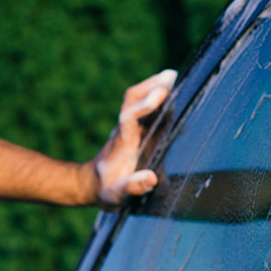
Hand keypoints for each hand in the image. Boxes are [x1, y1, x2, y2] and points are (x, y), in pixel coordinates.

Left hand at [90, 69, 176, 206]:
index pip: (130, 116)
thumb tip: (151, 178)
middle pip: (132, 99)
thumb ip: (133, 187)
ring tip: (175, 76)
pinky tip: (172, 91)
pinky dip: (157, 96)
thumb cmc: (108, 189)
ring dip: (154, 86)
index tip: (161, 94)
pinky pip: (145, 107)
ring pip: (137, 99)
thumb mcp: (117, 194)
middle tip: (172, 76)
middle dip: (150, 85)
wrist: (95, 183)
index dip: (145, 104)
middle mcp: (125, 129)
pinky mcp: (136, 129)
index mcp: (123, 143)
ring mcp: (130, 127)